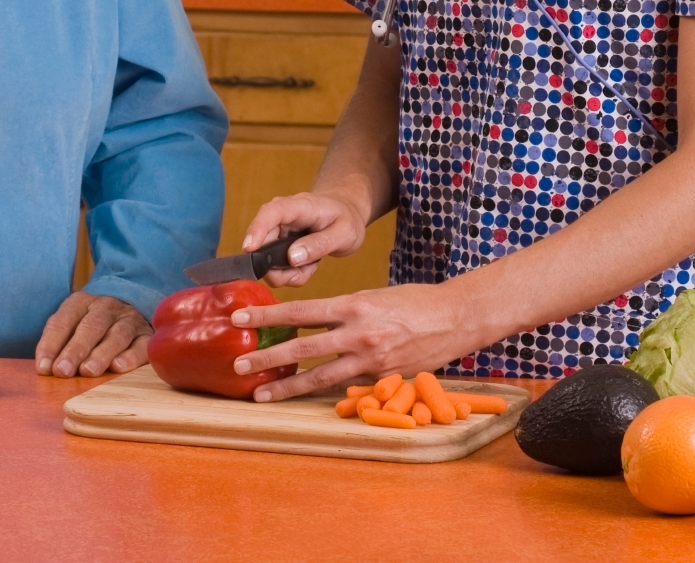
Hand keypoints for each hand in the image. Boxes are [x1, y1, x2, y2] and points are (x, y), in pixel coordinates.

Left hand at [35, 292, 151, 377]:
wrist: (132, 305)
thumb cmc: (92, 325)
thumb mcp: (72, 324)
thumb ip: (58, 343)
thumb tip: (45, 369)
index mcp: (81, 302)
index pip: (63, 320)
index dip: (52, 344)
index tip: (44, 368)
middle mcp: (106, 307)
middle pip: (90, 326)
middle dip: (75, 350)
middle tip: (63, 371)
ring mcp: (129, 319)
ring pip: (117, 334)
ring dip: (101, 354)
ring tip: (88, 371)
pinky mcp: (147, 334)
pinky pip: (141, 344)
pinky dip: (130, 356)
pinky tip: (118, 367)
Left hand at [225, 283, 472, 400]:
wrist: (455, 317)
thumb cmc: (414, 301)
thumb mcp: (373, 297)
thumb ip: (344, 312)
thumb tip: (312, 323)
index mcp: (353, 304)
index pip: (300, 311)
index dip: (267, 316)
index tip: (241, 320)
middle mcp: (358, 332)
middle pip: (302, 346)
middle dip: (266, 356)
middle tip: (238, 363)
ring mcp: (371, 359)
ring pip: (319, 375)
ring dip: (286, 386)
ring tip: (260, 393)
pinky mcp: (383, 378)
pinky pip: (347, 387)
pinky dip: (324, 393)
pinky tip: (305, 399)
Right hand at [241, 190, 367, 287]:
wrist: (345, 213)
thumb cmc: (345, 218)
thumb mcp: (344, 232)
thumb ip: (320, 244)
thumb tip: (292, 257)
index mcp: (298, 207)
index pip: (271, 213)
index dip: (256, 230)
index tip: (249, 249)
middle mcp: (281, 218)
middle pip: (262, 244)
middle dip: (278, 267)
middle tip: (301, 274)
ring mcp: (278, 233)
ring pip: (268, 261)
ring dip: (288, 273)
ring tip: (311, 267)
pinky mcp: (278, 247)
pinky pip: (277, 268)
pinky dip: (292, 274)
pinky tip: (308, 266)